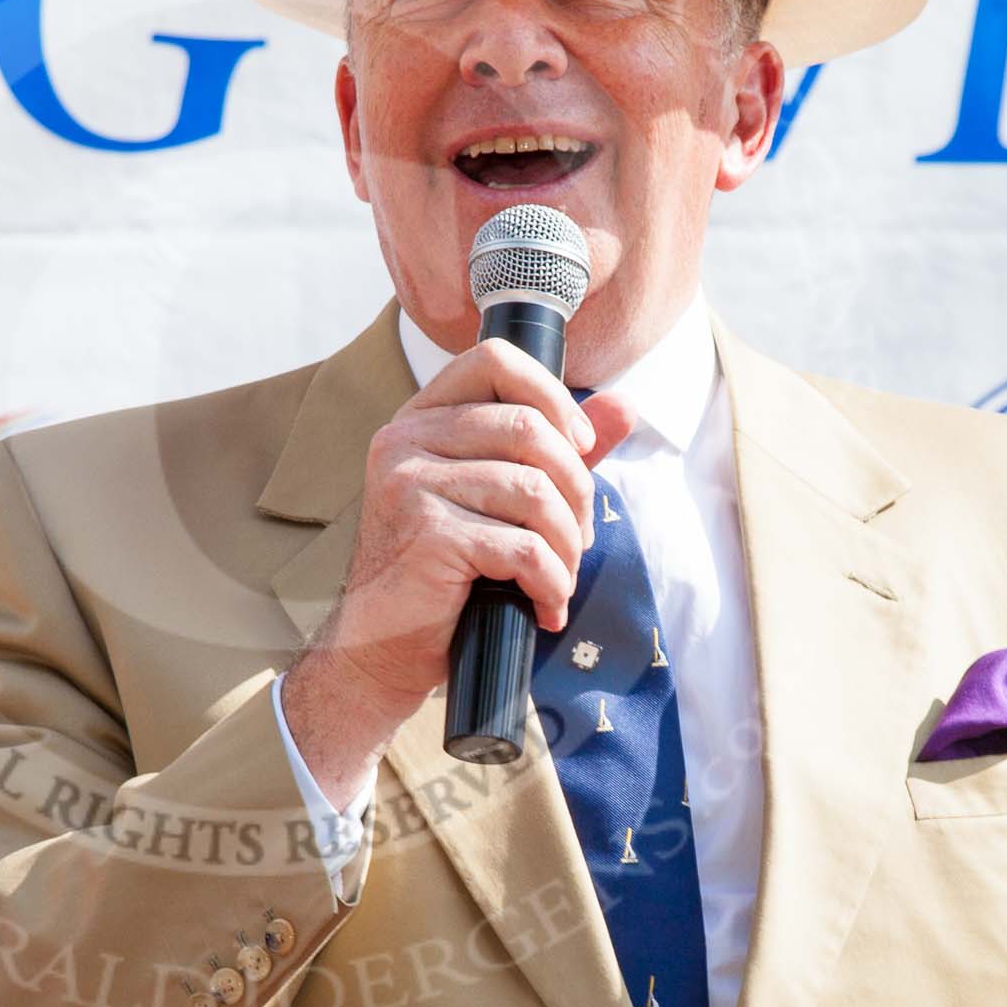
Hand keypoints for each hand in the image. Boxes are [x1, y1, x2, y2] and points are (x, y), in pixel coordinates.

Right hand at [282, 339, 634, 804]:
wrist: (382, 646)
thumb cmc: (444, 571)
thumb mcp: (501, 498)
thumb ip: (559, 449)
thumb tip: (625, 406)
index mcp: (421, 418)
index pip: (495, 361)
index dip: (553, 397)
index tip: (580, 449)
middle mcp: (405, 439)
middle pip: (529, 428)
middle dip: (576, 490)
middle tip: (576, 538)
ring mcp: (409, 484)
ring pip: (533, 491)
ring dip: (566, 545)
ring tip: (559, 577)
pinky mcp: (426, 534)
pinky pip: (523, 547)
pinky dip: (550, 582)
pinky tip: (544, 605)